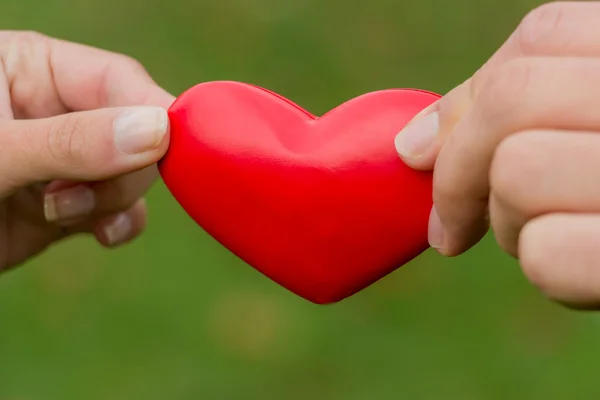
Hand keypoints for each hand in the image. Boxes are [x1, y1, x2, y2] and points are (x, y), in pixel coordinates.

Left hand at [0, 31, 173, 271]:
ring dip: (112, 201)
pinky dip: (118, 224)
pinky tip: (101, 235)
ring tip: (56, 213)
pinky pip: (118, 211)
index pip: (119, 81)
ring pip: (131, 176)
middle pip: (134, 132)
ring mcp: (63, 163)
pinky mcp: (64, 206)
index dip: (151, 112)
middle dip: (119, 170)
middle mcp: (56, 113)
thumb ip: (71, 141)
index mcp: (32, 69)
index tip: (173, 148)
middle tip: (71, 196)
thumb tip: (158, 131)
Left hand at [394, 2, 599, 308]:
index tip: (421, 153)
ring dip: (508, 224)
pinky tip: (585, 275)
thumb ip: (534, 111)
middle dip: (459, 170)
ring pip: (519, 173)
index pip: (542, 38)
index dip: (465, 101)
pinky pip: (549, 254)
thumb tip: (412, 142)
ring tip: (551, 237)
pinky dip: (548, 271)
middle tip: (451, 225)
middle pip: (514, 100)